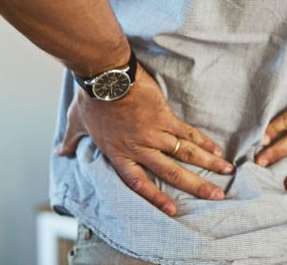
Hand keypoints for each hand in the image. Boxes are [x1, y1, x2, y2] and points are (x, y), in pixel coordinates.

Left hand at [56, 63, 235, 216]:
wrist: (106, 76)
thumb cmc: (91, 98)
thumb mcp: (77, 122)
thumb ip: (72, 139)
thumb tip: (61, 150)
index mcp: (119, 153)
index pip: (139, 182)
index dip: (156, 197)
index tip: (173, 210)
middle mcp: (140, 147)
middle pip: (171, 172)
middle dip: (195, 185)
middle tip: (215, 195)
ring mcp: (155, 132)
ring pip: (186, 153)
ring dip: (208, 164)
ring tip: (226, 172)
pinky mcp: (165, 116)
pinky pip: (187, 133)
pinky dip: (203, 141)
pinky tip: (216, 149)